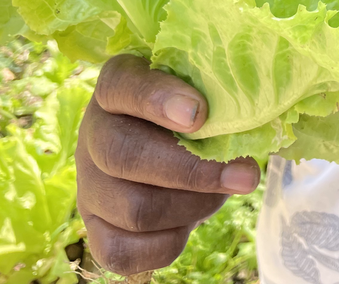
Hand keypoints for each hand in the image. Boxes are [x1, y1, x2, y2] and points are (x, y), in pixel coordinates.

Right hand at [76, 55, 261, 274]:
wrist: (165, 152)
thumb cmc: (194, 116)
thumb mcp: (201, 94)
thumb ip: (216, 99)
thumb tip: (249, 127)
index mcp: (117, 86)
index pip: (121, 85)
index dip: (157, 99)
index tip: (200, 113)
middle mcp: (93, 132)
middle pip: (125, 156)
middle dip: (192, 171)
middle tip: (247, 175)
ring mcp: (88, 183)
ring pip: (134, 209)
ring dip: (192, 207)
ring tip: (220, 194)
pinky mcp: (94, 228)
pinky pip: (123, 252)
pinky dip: (167, 244)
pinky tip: (189, 222)